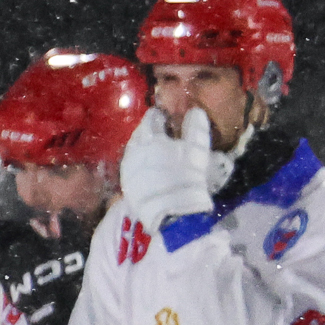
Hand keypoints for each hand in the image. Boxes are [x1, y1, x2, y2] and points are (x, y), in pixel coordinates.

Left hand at [120, 106, 213, 226]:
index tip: (165, 117)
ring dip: (143, 148)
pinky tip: (148, 170)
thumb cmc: (187, 178)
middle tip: (159, 133)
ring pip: (134, 151)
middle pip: (140, 135)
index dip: (159, 116)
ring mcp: (129, 169)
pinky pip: (132, 169)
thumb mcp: (197, 151)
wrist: (173, 213)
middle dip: (149, 131)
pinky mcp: (127, 186)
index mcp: (150, 137)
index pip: (152, 120)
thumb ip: (196, 128)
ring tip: (153, 151)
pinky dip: (140, 165)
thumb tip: (196, 110)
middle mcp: (134, 150)